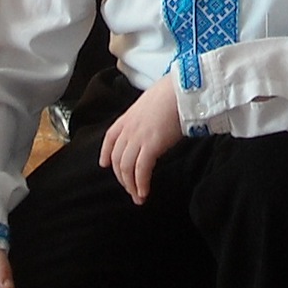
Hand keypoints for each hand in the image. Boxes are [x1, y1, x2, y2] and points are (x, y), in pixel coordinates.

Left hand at [98, 74, 185, 203]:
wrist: (182, 91)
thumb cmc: (173, 93)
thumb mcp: (152, 103)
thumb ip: (147, 116)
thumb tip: (154, 123)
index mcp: (128, 117)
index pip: (110, 138)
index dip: (106, 153)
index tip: (105, 164)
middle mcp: (129, 129)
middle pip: (117, 158)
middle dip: (122, 177)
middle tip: (130, 188)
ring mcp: (138, 137)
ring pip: (126, 168)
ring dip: (131, 185)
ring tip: (138, 196)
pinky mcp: (150, 146)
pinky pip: (141, 170)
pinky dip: (141, 184)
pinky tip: (144, 192)